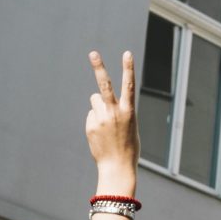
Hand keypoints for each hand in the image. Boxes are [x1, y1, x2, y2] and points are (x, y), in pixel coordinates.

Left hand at [86, 50, 139, 195]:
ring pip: (95, 100)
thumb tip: (98, 101)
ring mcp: (101, 118)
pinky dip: (95, 120)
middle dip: (99, 67)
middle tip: (93, 53)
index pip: (129, 85)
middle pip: (104, 85)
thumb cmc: (128, 146)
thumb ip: (118, 110)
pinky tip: (101, 133)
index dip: (128, 68)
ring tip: (106, 123)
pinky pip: (91, 115)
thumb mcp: (130, 125)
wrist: (117, 166)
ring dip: (99, 106)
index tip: (127, 53)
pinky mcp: (90, 125)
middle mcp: (114, 112)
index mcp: (129, 111)